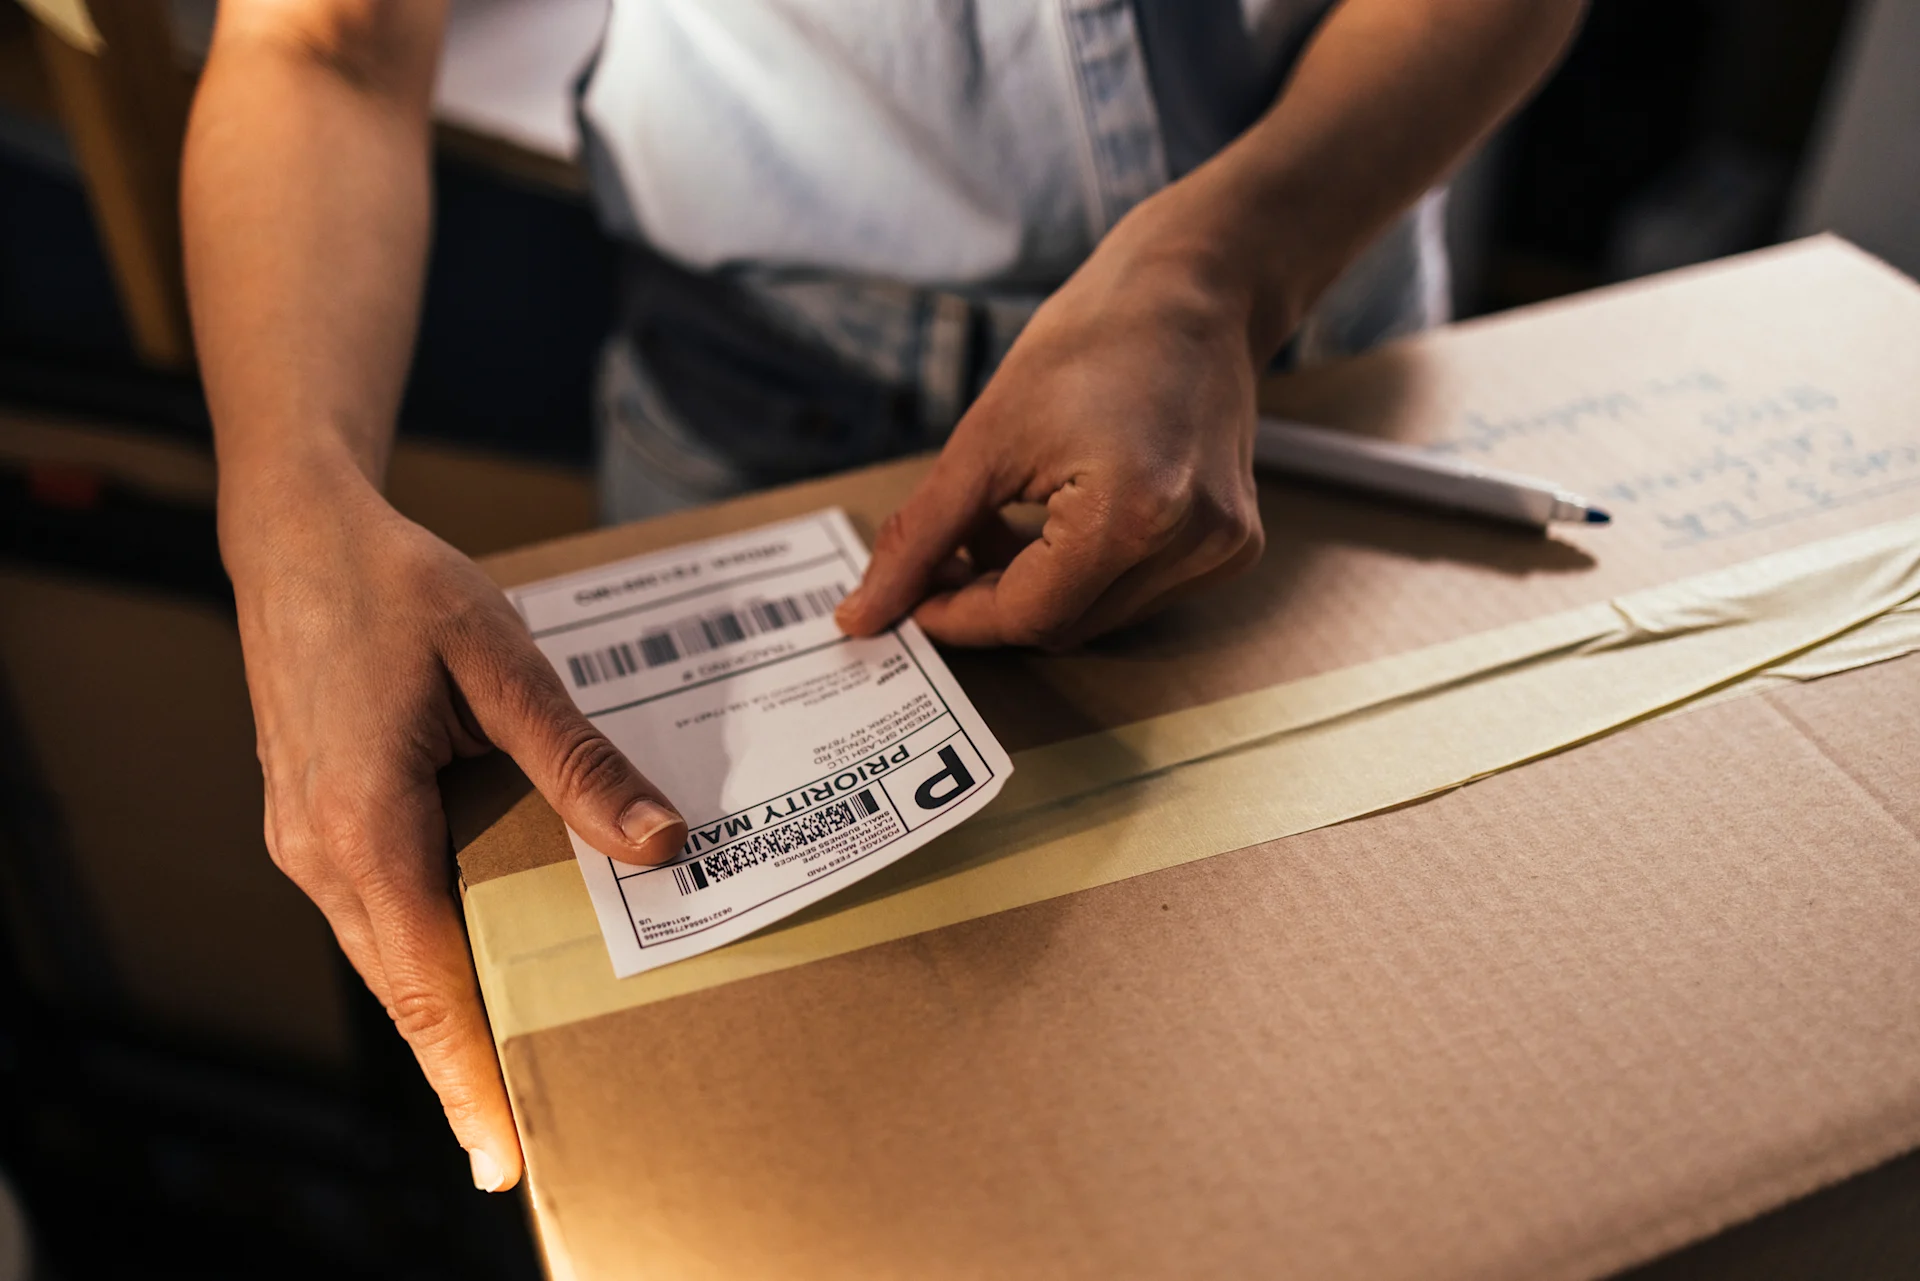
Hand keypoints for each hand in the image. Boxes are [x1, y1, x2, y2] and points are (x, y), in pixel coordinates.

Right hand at [222, 461, 686, 1190]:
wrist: (298, 535)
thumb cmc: (397, 587)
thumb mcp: (504, 666)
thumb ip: (578, 761)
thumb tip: (660, 839)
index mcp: (361, 823)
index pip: (424, 983)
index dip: (466, 1074)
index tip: (501, 1153)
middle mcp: (318, 849)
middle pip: (402, 988)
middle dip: (460, 1069)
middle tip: (520, 1142)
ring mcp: (305, 838)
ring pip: (385, 955)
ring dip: (442, 1014)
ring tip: (506, 1074)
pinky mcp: (314, 819)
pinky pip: (373, 913)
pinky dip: (421, 956)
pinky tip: (472, 965)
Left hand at [835, 215, 1265, 648]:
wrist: (1193, 289)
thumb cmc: (1096, 339)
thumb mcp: (985, 438)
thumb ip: (921, 536)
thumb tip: (865, 612)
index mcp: (1133, 516)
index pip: (1027, 617)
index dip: (956, 616)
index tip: (909, 600)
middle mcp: (1191, 545)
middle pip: (1062, 626)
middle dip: (992, 600)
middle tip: (943, 559)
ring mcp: (1219, 549)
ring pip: (1097, 616)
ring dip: (1038, 586)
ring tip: (1003, 521)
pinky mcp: (1231, 545)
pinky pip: (1136, 591)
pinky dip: (1086, 571)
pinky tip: (1061, 516)